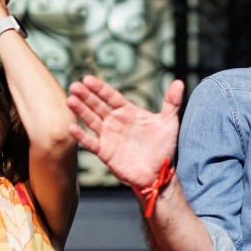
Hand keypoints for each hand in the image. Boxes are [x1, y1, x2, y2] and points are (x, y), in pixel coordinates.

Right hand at [67, 76, 183, 189]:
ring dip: (80, 111)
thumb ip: (172, 102)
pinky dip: (81, 136)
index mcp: (128, 112)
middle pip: (98, 106)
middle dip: (86, 96)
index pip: (111, 96)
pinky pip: (91, 143)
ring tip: (70, 100)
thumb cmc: (163, 147)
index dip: (100, 88)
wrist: (159, 172)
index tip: (88, 79)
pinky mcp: (105, 152)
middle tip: (74, 86)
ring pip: (91, 121)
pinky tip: (72, 127)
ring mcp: (109, 137)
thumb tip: (180, 82)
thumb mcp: (169, 123)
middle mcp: (115, 122)